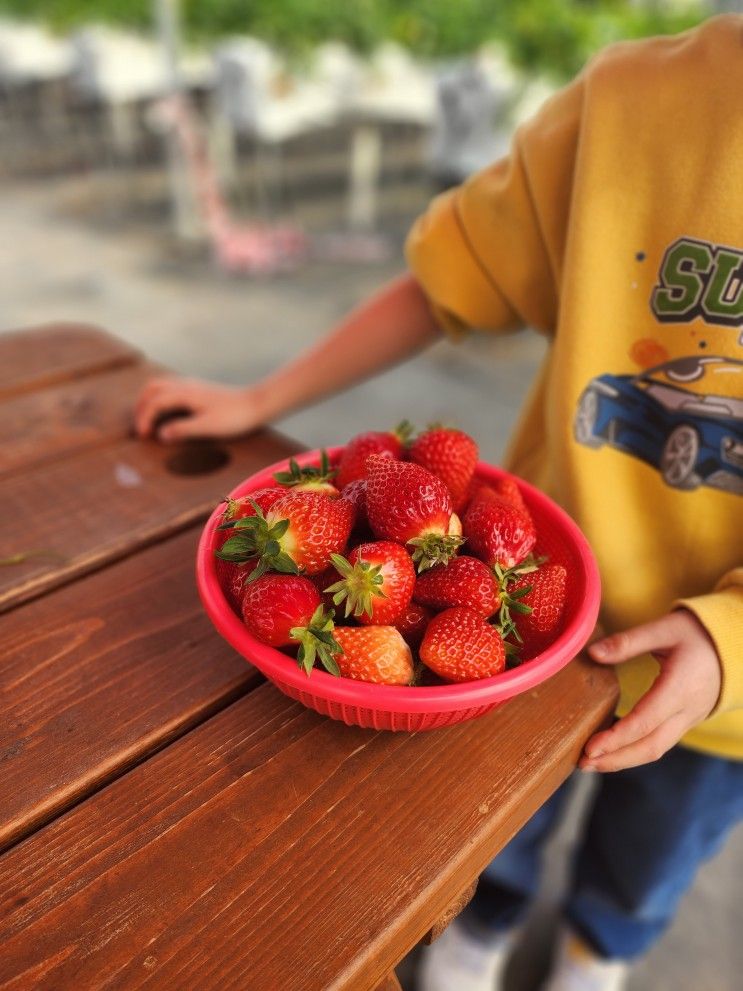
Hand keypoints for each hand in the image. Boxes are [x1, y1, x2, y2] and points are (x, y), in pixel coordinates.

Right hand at [134, 377, 263, 441]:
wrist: (257, 404)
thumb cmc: (234, 417)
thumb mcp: (207, 427)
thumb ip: (183, 430)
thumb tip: (161, 434)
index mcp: (185, 393)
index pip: (155, 402)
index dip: (144, 418)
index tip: (143, 436)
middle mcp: (185, 385)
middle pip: (152, 388)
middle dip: (141, 406)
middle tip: (139, 426)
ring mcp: (192, 385)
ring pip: (161, 386)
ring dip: (150, 400)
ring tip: (148, 419)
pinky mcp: (199, 389)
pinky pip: (171, 388)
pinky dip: (161, 398)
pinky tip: (167, 412)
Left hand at [580, 610, 720, 771]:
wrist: (733, 646)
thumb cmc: (696, 634)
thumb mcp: (663, 629)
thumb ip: (628, 642)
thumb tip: (592, 653)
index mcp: (680, 688)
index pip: (645, 722)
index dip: (616, 738)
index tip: (589, 747)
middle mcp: (687, 710)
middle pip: (650, 746)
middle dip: (616, 759)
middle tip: (583, 764)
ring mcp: (689, 719)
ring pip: (656, 748)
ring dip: (623, 759)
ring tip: (592, 762)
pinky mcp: (686, 721)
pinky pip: (660, 742)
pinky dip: (635, 750)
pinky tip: (613, 749)